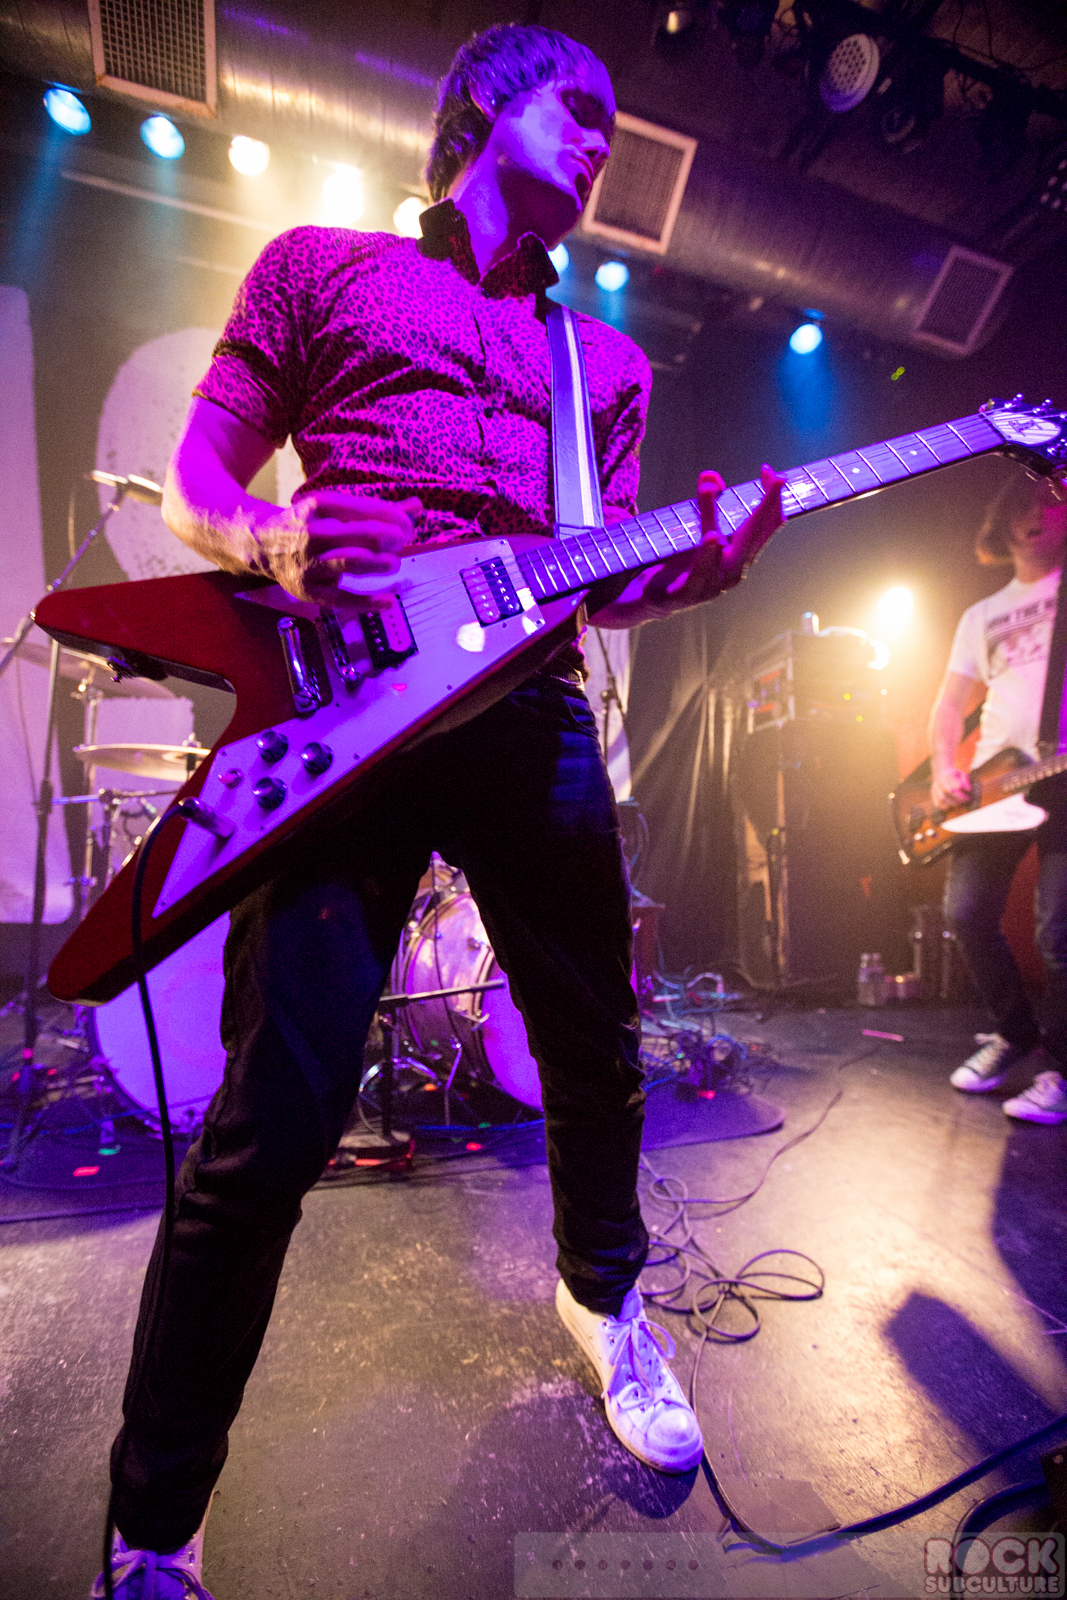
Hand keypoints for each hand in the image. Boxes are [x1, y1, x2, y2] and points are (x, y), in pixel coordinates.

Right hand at [251, 491, 420, 603]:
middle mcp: (312, 534)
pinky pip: (341, 599)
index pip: (362, 509)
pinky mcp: (309, 590)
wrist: (261, 545)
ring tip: (394, 564)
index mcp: (318, 506)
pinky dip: (367, 601)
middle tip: (401, 542)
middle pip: (361, 535)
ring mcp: (310, 564)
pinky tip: (388, 601)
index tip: (407, 525)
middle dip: (390, 539)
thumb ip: (376, 510)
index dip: (392, 517)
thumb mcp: (334, 510)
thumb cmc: (308, 524)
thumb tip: (417, 507)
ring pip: (352, 562)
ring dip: (381, 563)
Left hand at [637, 463, 785, 616]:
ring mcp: (715, 585)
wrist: (658, 599)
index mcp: (742, 555)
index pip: (766, 524)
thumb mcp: (696, 529)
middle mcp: (735, 570)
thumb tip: (710, 477)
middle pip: (756, 534)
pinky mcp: (689, 593)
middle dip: (767, 505)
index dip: (772, 498)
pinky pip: (700, 572)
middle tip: (776, 479)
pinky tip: (714, 538)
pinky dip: (708, 555)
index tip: (769, 472)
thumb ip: (707, 501)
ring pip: (726, 550)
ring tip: (712, 492)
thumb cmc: (682, 562)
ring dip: (717, 517)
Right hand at [931, 766, 971, 809]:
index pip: (954, 787)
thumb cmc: (955, 775)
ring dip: (953, 803)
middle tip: (967, 800)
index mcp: (946, 776)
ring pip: (942, 799)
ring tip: (960, 803)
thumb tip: (968, 790)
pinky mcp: (933, 796)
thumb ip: (965, 781)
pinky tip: (953, 805)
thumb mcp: (961, 773)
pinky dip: (946, 807)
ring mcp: (934, 789)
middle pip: (948, 792)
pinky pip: (938, 804)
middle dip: (959, 798)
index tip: (969, 795)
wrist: (941, 773)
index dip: (962, 793)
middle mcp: (939, 783)